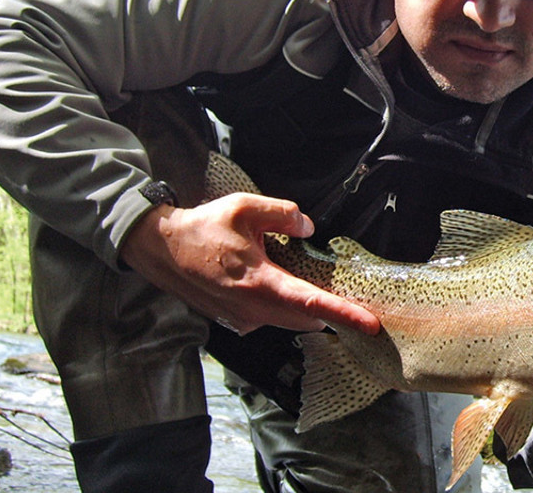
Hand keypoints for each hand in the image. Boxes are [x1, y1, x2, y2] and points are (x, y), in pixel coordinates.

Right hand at [120, 192, 379, 335]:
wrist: (161, 250)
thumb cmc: (202, 229)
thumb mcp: (244, 208)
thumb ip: (282, 213)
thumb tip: (306, 225)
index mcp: (259, 284)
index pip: (311, 303)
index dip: (344, 314)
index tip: (370, 324)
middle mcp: (253, 310)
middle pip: (306, 317)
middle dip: (329, 309)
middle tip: (349, 295)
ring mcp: (243, 320)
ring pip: (289, 320)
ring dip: (305, 307)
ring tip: (314, 286)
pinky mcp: (235, 322)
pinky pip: (271, 318)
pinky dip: (283, 307)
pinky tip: (279, 284)